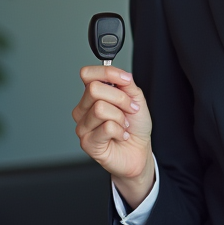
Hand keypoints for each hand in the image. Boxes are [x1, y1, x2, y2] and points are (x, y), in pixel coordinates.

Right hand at [72, 65, 153, 207]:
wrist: (140, 151)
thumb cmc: (135, 126)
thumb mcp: (136, 99)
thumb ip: (126, 84)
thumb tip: (120, 75)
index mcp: (93, 95)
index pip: (87, 74)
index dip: (108, 73)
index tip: (127, 81)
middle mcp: (83, 109)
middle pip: (95, 89)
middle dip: (120, 99)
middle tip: (130, 110)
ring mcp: (83, 126)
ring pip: (100, 109)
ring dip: (121, 118)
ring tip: (124, 125)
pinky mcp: (87, 142)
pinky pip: (106, 127)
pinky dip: (120, 131)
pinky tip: (121, 136)